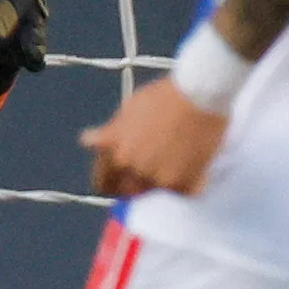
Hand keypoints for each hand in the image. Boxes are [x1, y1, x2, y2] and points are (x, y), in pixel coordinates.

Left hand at [83, 76, 228, 198]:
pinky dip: (184, 182)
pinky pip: (179, 192)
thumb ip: (111, 133)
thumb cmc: (162, 97)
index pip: (102, 182)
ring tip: (173, 159)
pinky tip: (190, 162)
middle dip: (133, 184)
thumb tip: (90, 142)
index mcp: (112, 148)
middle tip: (149, 171)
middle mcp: (129, 166)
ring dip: (159, 181)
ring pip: (153, 192)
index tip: (116, 183)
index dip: (109, 183)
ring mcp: (155, 179)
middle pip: (126, 191)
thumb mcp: (127, 111)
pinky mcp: (181, 186)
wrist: (198, 96)